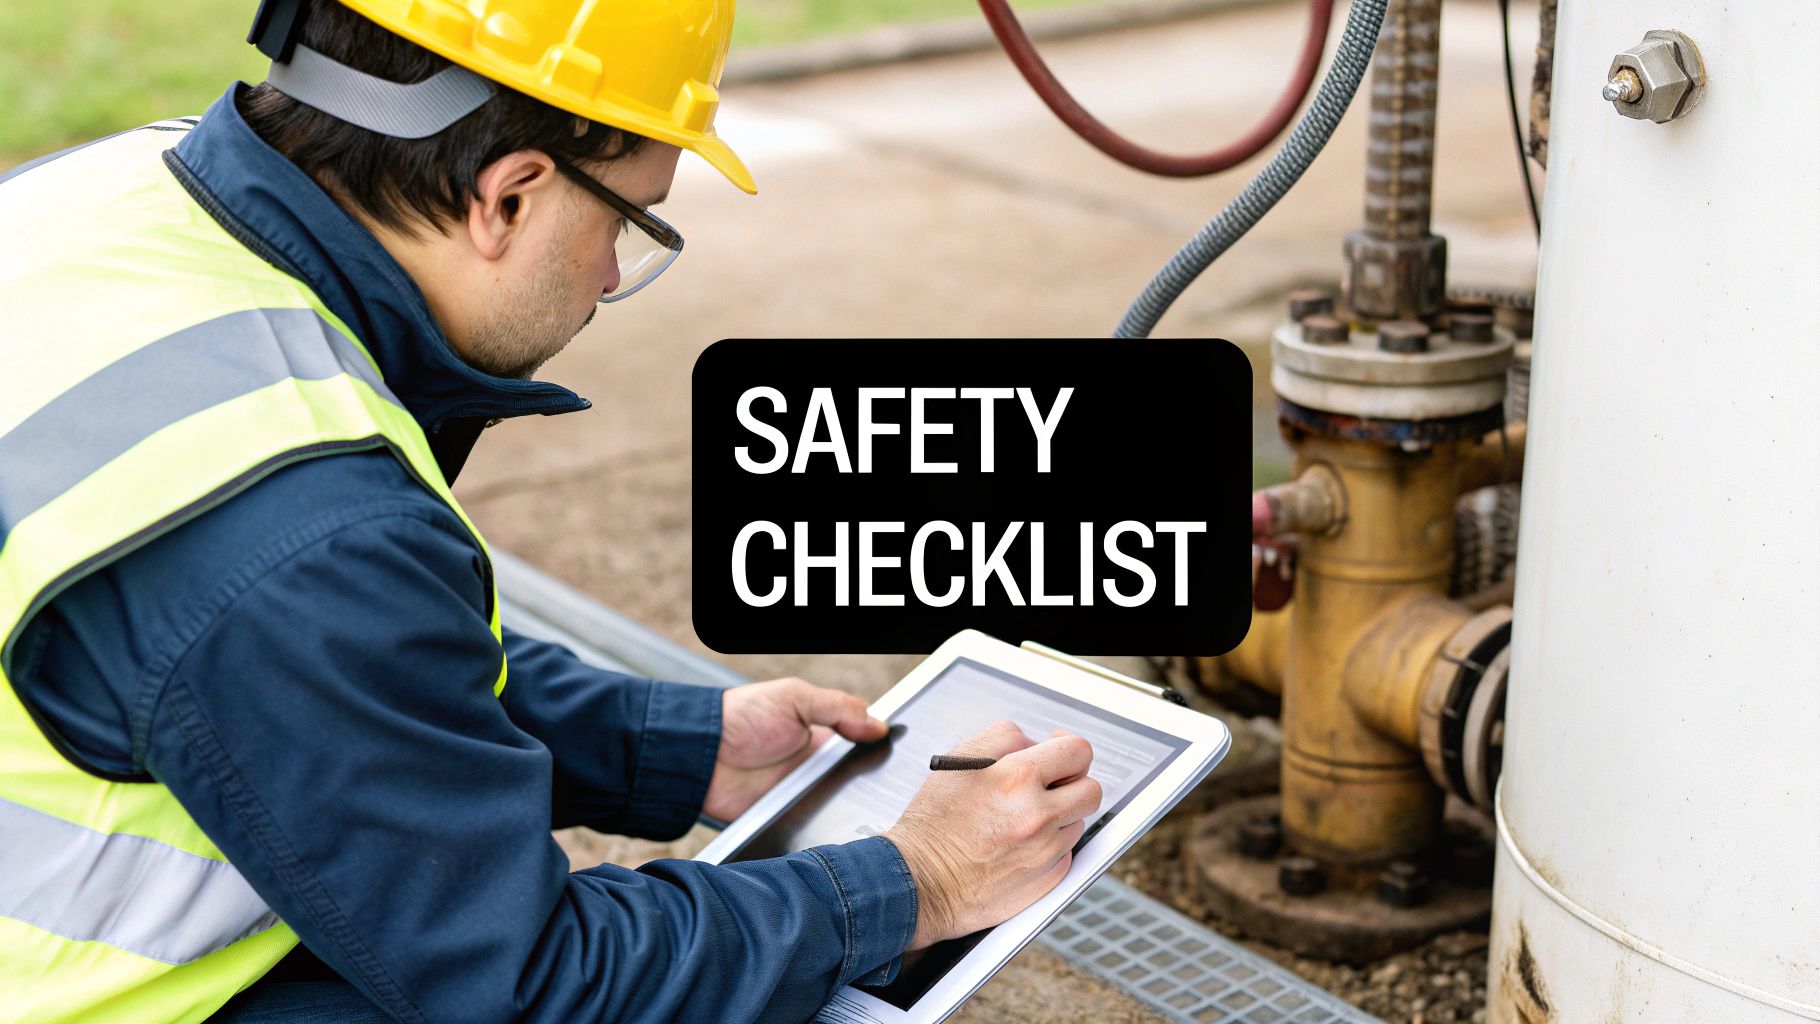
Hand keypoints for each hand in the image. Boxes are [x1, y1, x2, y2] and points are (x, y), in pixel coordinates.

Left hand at [704, 677, 886, 820]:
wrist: (699, 755)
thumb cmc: (741, 717)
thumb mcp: (795, 698)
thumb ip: (838, 707)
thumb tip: (879, 725)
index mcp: (822, 733)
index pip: (863, 744)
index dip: (880, 749)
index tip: (900, 756)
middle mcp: (815, 765)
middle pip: (858, 780)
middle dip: (871, 783)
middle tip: (884, 786)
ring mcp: (802, 793)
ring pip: (841, 806)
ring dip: (850, 806)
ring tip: (865, 809)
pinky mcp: (787, 819)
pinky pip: (814, 828)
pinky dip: (825, 828)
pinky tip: (838, 827)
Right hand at [885, 721, 1101, 949]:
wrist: (919, 883)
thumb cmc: (932, 824)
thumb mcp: (958, 760)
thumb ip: (1005, 739)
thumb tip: (1036, 744)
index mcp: (1017, 778)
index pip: (1077, 750)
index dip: (1069, 749)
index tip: (1059, 755)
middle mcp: (1038, 816)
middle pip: (1091, 790)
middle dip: (1073, 784)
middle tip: (1051, 787)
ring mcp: (1045, 852)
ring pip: (1078, 823)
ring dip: (1059, 817)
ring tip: (1023, 820)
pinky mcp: (1046, 881)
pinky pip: (1066, 855)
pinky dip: (1049, 847)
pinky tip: (1020, 846)